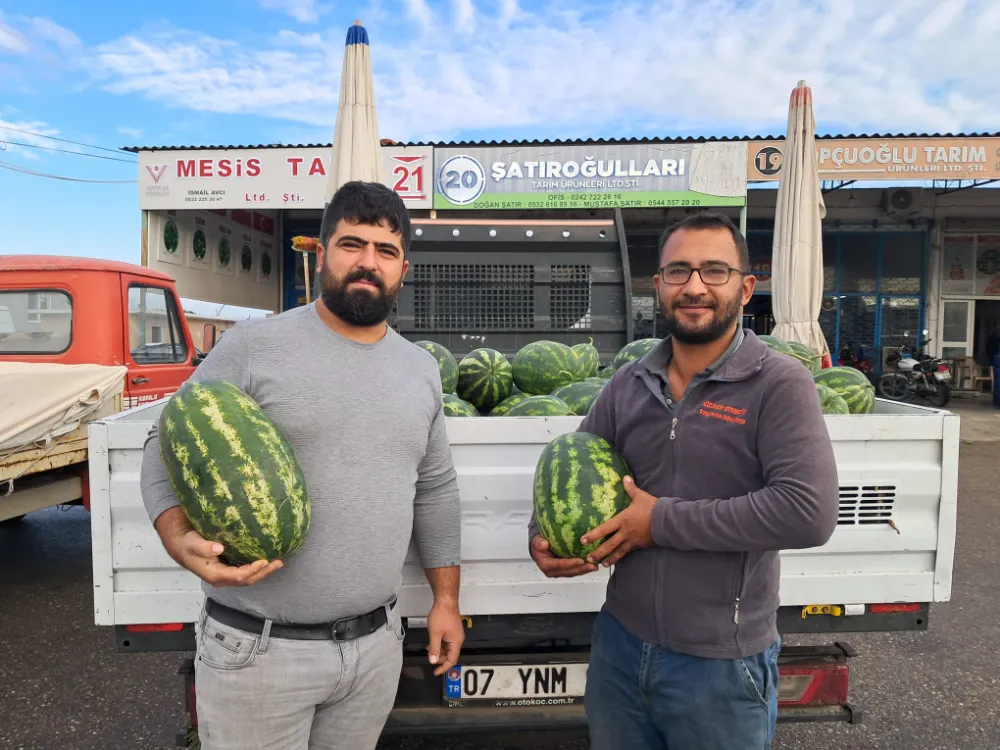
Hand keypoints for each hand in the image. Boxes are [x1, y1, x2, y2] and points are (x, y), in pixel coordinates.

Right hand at [155, 508, 281, 586]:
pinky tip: (267, 559)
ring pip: (248, 577)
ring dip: (263, 571)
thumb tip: (219, 548)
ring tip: (278, 562)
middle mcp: (223, 578)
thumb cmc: (187, 544)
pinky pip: (246, 570)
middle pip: (247, 579)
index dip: (252, 570)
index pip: (238, 577)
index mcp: (215, 575)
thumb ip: (204, 547)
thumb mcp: (193, 544)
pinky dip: (258, 567)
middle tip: (278, 562)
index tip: (264, 561)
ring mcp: (227, 574)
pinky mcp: (229, 567)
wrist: (182, 544)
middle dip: (263, 572)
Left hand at [426, 599, 464, 676]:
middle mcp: (458, 639)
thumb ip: (434, 648)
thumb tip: (433, 660)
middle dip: (439, 658)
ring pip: (447, 648)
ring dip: (438, 650)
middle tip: (430, 657)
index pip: (452, 660)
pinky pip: (447, 641)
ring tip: (429, 649)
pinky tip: (432, 642)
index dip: (444, 667)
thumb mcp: (435, 634)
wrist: (445, 600)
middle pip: (450, 654)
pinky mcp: (452, 630)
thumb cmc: (442, 614)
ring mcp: (455, 634)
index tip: (436, 672)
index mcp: (456, 642)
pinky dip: (439, 644)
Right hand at [529, 535, 597, 577]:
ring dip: (584, 570)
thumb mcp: (536, 541)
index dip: (570, 564)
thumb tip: (543, 544)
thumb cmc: (538, 542)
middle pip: (569, 571)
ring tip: (595, 566)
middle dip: (581, 569)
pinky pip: (575, 570)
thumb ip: (538, 543)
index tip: (581, 560)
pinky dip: (583, 568)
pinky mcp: (565, 570)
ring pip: (573, 572)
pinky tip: (593, 565)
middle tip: (593, 565)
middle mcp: (553, 571)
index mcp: (546, 565)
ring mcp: (559, 572)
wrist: (539, 545)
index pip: (560, 565)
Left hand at [580, 476, 656, 566]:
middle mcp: (625, 532)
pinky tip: (618, 560)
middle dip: (598, 552)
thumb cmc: (652, 508)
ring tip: (602, 565)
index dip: (593, 535)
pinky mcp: (640, 545)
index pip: (604, 529)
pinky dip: (622, 557)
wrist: (667, 521)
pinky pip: (628, 552)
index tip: (583, 540)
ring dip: (609, 559)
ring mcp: (632, 540)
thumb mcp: (640, 496)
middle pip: (609, 545)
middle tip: (587, 558)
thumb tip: (625, 477)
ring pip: (618, 552)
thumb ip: (631, 488)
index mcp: (622, 520)